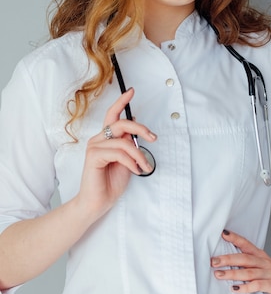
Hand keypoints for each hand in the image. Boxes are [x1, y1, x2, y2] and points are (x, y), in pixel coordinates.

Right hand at [74, 88, 156, 223]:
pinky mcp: (94, 156)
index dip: (122, 101)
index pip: (113, 115)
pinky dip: (131, 162)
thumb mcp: (126, 161)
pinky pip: (119, 153)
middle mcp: (98, 139)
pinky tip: (136, 171)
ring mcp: (94, 147)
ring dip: (139, 155)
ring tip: (144, 167)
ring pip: (124, 141)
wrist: (97, 202)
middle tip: (153, 138)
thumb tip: (137, 131)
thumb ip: (129, 146)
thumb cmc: (110, 183)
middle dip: (141, 128)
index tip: (132, 91)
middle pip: (121, 123)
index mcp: (106, 138)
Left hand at [211, 230, 270, 293]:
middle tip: (213, 261)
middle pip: (244, 258)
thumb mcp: (263, 268)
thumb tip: (226, 263)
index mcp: (261, 256)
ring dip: (232, 273)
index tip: (222, 233)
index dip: (235, 238)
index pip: (246, 244)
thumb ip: (249, 265)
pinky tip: (235, 289)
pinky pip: (258, 285)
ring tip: (219, 275)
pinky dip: (246, 287)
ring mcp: (270, 274)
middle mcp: (265, 263)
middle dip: (227, 259)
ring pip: (249, 272)